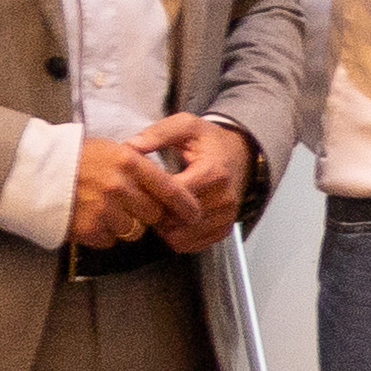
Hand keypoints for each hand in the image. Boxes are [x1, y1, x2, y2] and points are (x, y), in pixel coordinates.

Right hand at [68, 130, 197, 249]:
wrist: (36, 172)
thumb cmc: (76, 158)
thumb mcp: (111, 149)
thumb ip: (139, 164)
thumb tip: (167, 185)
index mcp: (128, 163)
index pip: (169, 188)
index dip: (185, 204)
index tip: (195, 214)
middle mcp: (119, 186)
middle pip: (154, 214)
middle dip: (147, 213)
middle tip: (130, 205)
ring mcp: (104, 209)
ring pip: (134, 230)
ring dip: (126, 225)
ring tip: (106, 209)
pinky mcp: (90, 229)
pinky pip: (111, 240)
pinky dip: (105, 234)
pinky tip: (92, 218)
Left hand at [128, 115, 249, 250]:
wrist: (239, 155)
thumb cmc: (208, 141)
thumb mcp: (185, 125)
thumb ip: (158, 133)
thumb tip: (130, 147)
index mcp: (214, 171)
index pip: (176, 194)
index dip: (153, 193)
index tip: (142, 185)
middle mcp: (224, 198)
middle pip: (177, 218)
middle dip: (156, 212)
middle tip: (146, 199)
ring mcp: (226, 217)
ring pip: (181, 235)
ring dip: (163, 226)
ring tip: (158, 208)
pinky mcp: (224, 230)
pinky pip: (191, 245)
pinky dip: (175, 236)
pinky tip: (170, 219)